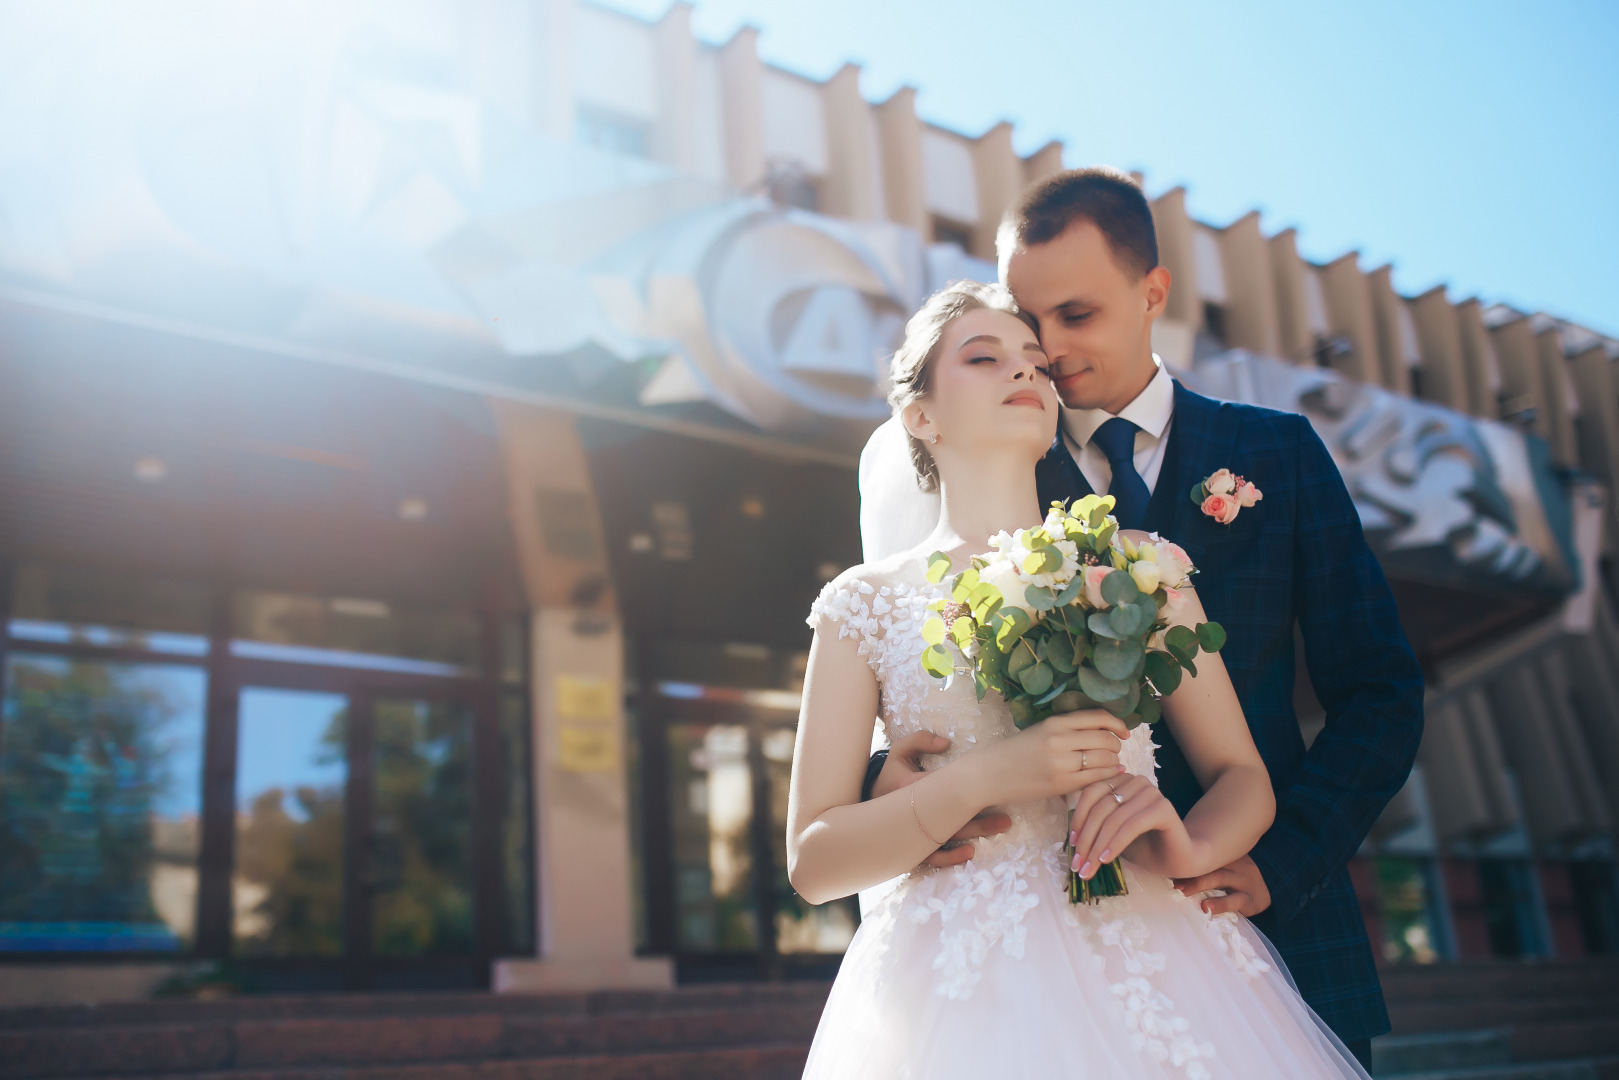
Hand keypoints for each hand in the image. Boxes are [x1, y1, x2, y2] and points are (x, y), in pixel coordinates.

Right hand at [870, 731, 1010, 866]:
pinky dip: (951, 856)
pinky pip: (933, 857)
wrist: (865, 808)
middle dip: (983, 817)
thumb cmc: (889, 778)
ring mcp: (914, 833)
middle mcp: (914, 813)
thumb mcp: (898, 753)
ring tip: (1001, 827)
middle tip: (1008, 818)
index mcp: (911, 787)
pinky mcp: (912, 848)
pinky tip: (970, 852)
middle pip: (954, 816)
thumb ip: (919, 740)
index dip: (971, 786)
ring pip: (949, 836)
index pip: (946, 786)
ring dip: (977, 833)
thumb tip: (946, 743)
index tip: (994, 784)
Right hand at [970, 709, 1129, 807]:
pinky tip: (1109, 774)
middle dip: (1116, 746)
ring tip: (1111, 764)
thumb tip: (1104, 731)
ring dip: (1113, 761)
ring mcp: (1061, 763)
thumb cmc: (1015, 752)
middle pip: (1105, 739)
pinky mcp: (1061, 783)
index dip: (1117, 724)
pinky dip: (1108, 775)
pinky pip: (1095, 778)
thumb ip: (1068, 729)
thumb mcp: (1040, 731)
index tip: (1124, 732)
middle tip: (1115, 751)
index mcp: (1055, 722)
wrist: (990, 774)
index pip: (1098, 718)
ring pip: (1104, 759)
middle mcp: (1060, 739)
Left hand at [1068, 773, 1192, 879]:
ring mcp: (1151, 792)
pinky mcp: (1163, 808)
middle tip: (1078, 864)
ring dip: (1098, 846)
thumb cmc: (1145, 847)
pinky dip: (1116, 843)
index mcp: (1121, 781)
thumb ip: (1095, 827)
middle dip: (1086, 839)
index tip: (1071, 845)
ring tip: (1090, 868)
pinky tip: (1107, 860)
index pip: (1091, 794)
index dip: (1077, 820)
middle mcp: (1136, 781)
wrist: (1180, 859)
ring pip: (1114, 818)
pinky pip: (1131, 825)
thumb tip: (1071, 836)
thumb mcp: (1112, 835)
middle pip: (1101, 808)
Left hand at [1173, 854, 1272, 916]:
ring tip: (1183, 892)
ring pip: (1221, 878)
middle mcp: (1236, 862)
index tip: (1167, 867)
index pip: (1204, 852)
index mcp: (1225, 853)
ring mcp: (1245, 879)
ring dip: (1200, 885)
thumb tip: (1168, 871)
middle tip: (1173, 884)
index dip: (1186, 859)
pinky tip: (1208, 908)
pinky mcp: (1253, 898)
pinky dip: (1221, 904)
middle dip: (1190, 873)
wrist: (1262, 893)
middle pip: (1210, 863)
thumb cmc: (1232, 881)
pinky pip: (1237, 900)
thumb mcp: (1220, 869)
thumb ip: (1201, 868)